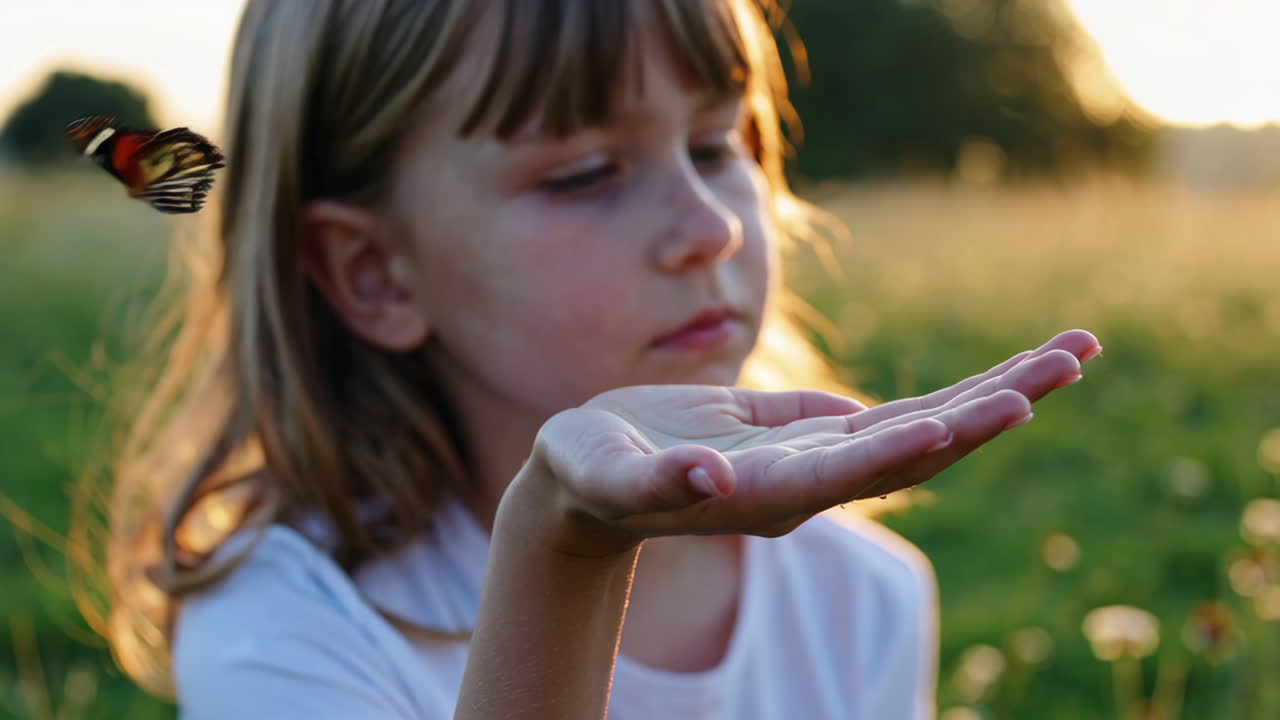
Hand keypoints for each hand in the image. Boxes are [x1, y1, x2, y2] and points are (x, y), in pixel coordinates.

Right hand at [522, 329, 1099, 554]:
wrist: (595, 486)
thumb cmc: (588, 474)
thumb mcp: (607, 473)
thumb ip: (657, 480)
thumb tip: (710, 475)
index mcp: (764, 492)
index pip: (860, 467)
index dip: (930, 438)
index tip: (1003, 409)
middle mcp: (809, 485)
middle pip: (920, 446)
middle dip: (995, 405)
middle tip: (1073, 360)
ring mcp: (820, 463)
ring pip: (926, 429)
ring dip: (997, 393)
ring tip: (1072, 354)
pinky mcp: (816, 438)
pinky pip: (902, 416)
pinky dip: (956, 394)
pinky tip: (1008, 378)